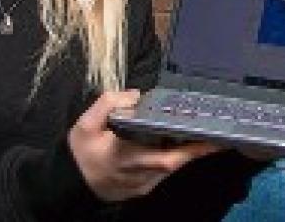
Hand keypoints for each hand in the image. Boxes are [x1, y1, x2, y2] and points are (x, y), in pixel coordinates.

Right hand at [68, 90, 221, 201]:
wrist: (67, 184)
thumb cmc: (80, 153)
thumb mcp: (85, 126)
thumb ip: (108, 105)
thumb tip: (136, 95)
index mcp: (127, 159)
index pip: (166, 158)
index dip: (191, 150)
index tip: (210, 138)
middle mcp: (140, 176)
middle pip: (176, 164)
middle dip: (198, 149)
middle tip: (217, 132)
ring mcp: (143, 185)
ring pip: (172, 169)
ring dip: (187, 152)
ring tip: (203, 132)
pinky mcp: (143, 189)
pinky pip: (164, 173)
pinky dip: (174, 158)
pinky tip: (181, 143)